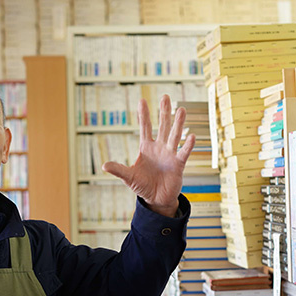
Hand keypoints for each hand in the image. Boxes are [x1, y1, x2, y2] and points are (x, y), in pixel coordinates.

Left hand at [102, 94, 195, 217]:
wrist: (157, 198)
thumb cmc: (143, 186)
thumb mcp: (129, 177)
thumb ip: (119, 170)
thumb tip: (104, 166)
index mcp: (146, 147)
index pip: (145, 127)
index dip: (144, 115)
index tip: (142, 101)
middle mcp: (159, 147)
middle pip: (162, 126)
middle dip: (164, 112)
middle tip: (165, 97)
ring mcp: (170, 154)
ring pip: (174, 135)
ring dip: (178, 123)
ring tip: (181, 110)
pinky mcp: (178, 164)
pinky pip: (183, 153)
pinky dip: (188, 145)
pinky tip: (191, 136)